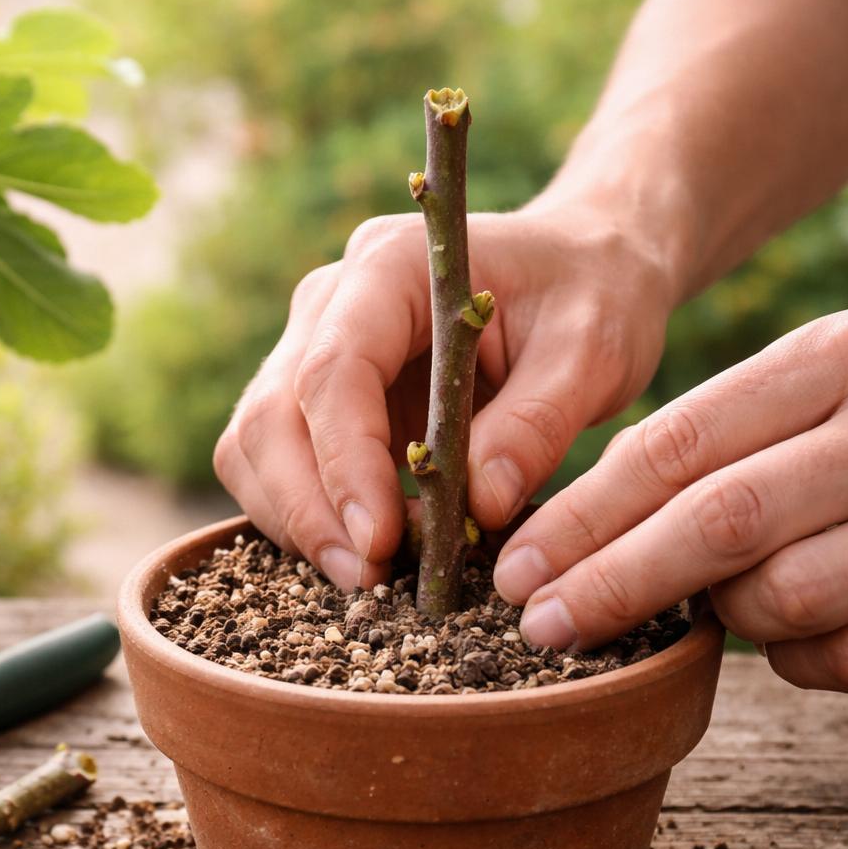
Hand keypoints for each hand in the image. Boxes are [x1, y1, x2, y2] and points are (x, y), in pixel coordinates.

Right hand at [212, 205, 676, 589]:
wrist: (581, 269)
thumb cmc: (591, 296)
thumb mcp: (592, 352)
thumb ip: (537, 424)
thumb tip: (476, 509)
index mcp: (389, 268)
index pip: (333, 371)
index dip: (346, 463)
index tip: (379, 540)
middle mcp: (330, 303)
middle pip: (271, 414)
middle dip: (308, 508)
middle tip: (367, 580)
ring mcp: (311, 347)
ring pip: (255, 445)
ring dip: (297, 520)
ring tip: (369, 576)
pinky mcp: (315, 398)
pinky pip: (274, 464)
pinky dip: (304, 515)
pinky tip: (365, 552)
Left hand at [494, 305, 847, 690]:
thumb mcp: (836, 386)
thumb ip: (725, 436)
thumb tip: (581, 523)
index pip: (678, 441)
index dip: (582, 514)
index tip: (517, 565)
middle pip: (716, 522)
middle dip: (610, 582)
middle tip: (537, 625)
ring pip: (779, 599)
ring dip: (726, 618)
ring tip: (724, 604)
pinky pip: (845, 659)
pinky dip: (802, 660)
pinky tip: (807, 631)